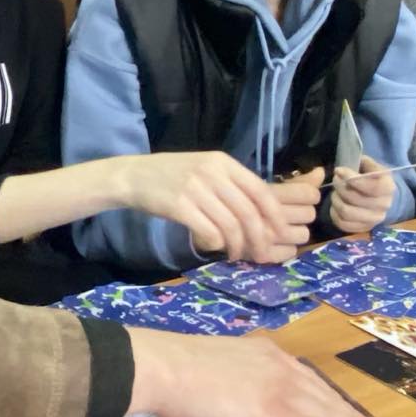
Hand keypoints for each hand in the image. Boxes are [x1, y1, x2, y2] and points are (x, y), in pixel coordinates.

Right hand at [117, 154, 318, 262]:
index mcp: (223, 162)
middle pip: (248, 212)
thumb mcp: (205, 168)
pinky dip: (216, 244)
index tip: (281, 234)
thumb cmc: (172, 175)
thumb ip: (231, 183)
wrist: (134, 176)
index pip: (260, 190)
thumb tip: (263, 211)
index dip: (275, 215)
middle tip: (260, 254)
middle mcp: (212, 173)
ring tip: (235, 254)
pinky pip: (209, 231)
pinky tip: (213, 246)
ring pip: (230, 225)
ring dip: (237, 246)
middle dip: (259, 238)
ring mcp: (195, 189)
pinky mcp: (179, 206)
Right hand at [124, 328, 379, 416]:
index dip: (326, 395)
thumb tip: (239, 400)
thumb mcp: (221, 364)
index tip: (340, 406)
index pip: (304, 377)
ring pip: (324, 412)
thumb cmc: (178, 370)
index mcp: (265, 353)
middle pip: (321, 394)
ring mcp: (280, 389)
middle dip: (345, 412)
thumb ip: (239, 380)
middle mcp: (280, 366)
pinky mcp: (275, 414)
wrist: (167, 368)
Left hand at [328, 156, 395, 234]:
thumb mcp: (373, 167)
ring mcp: (373, 220)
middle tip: (335, 179)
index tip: (338, 170)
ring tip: (335, 192)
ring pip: (347, 212)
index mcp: (388, 188)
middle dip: (340, 187)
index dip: (351, 178)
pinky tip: (336, 204)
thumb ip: (364, 163)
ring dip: (336, 200)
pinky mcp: (362, 228)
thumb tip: (351, 164)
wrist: (381, 198)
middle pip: (355, 199)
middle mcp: (383, 206)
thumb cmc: (374, 179)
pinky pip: (343, 223)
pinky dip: (334, 213)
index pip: (370, 186)